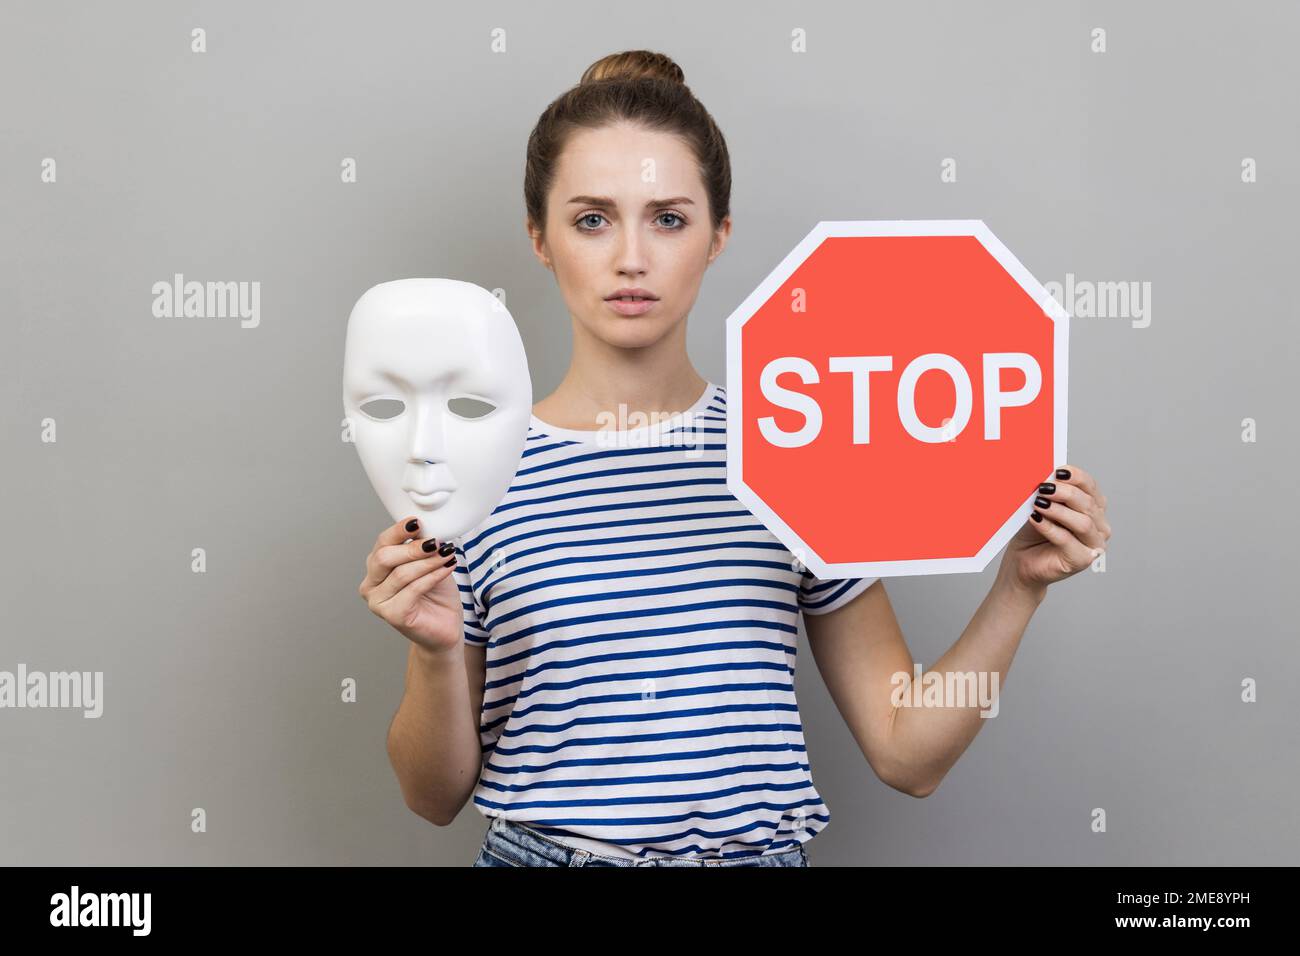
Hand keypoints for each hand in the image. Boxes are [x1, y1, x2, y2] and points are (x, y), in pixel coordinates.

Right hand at [357, 516, 464, 655]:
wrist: (445, 626)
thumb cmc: (436, 595)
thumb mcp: (430, 562)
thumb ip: (422, 546)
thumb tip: (425, 526)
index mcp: (376, 567)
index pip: (382, 543)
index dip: (398, 531)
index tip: (417, 522)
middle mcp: (371, 584)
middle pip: (384, 557)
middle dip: (412, 548)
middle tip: (436, 542)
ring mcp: (378, 602)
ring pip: (401, 574)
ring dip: (428, 562)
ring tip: (447, 554)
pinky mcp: (393, 615)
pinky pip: (413, 589)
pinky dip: (432, 576)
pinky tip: (447, 568)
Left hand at [1000, 464, 1111, 591]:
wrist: (1022, 561)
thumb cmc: (1033, 533)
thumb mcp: (1041, 506)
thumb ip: (1049, 493)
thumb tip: (1047, 476)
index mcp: (1093, 507)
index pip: (1091, 487)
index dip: (1076, 477)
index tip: (1057, 471)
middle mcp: (1099, 526)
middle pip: (1088, 504)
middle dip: (1065, 493)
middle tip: (1044, 487)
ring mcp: (1094, 545)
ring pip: (1083, 522)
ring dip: (1059, 511)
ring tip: (1039, 503)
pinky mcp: (1082, 560)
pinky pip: (1067, 541)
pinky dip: (1050, 528)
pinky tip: (1036, 519)